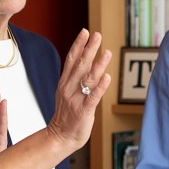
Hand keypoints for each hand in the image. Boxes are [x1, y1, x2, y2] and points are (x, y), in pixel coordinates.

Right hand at [45, 30, 111, 150]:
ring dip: (98, 64)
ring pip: (87, 79)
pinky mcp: (84, 111)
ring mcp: (76, 100)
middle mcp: (69, 89)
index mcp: (64, 83)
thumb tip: (86, 60)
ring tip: (107, 52)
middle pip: (79, 65)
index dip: (78, 45)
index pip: (71, 60)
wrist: (61, 137)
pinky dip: (100, 87)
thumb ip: (76, 78)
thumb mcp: (68, 93)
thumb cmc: (67, 115)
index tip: (85, 32)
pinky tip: (107, 77)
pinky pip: (92, 97)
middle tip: (97, 35)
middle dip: (88, 49)